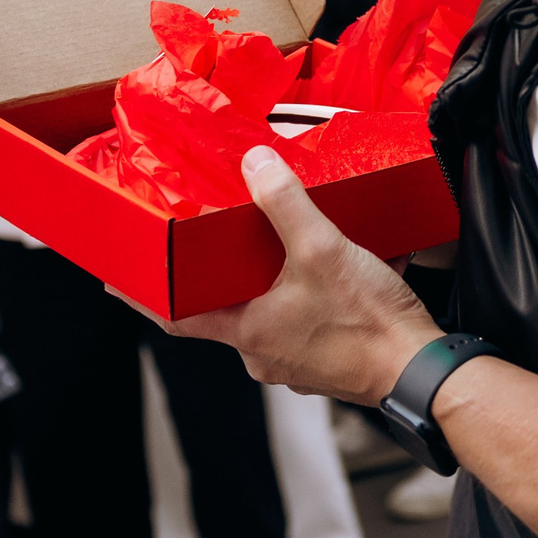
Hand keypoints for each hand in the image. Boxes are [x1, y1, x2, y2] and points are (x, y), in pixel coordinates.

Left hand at [160, 146, 440, 403]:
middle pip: (229, 311)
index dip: (144, 295)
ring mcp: (296, 363)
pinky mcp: (328, 362)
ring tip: (299, 250)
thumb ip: (285, 203)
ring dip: (280, 285)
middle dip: (229, 277)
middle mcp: (264, 355)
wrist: (420, 371)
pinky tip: (345, 271)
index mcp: (248, 332)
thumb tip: (256, 166)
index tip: (117, 283)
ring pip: (273, 315)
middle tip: (226, 245)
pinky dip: (317, 297)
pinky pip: (309, 323)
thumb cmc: (369, 324)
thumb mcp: (322, 249)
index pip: (176, 316)